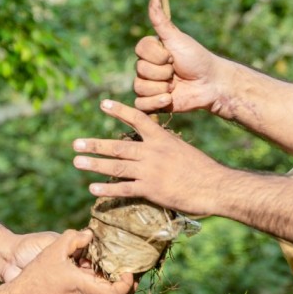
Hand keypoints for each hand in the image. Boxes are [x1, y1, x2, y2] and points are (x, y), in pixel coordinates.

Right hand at [11, 229, 135, 293]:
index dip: (128, 283)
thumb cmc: (35, 277)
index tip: (127, 271)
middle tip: (124, 269)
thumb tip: (89, 234)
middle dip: (121, 283)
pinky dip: (87, 289)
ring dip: (100, 284)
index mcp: (86, 290)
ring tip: (94, 267)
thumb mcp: (53, 250)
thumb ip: (73, 238)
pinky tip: (76, 275)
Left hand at [72, 99, 227, 217]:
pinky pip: (124, 189)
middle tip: (76, 144)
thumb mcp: (183, 150)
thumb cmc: (203, 169)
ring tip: (77, 162)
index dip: (120, 110)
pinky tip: (93, 188)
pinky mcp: (151, 190)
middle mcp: (153, 152)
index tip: (104, 104)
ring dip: (95, 164)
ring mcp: (150, 171)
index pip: (138, 119)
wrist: (216, 186)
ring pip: (116, 166)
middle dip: (95, 144)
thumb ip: (165, 147)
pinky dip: (107, 189)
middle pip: (118, 146)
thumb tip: (153, 146)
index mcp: (162, 139)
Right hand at [134, 0, 228, 115]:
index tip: (172, 56)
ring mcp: (150, 86)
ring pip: (139, 87)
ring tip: (175, 86)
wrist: (211, 83)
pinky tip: (170, 98)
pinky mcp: (153, 103)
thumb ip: (161, 21)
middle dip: (163, 73)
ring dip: (161, 87)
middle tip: (177, 72)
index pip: (140, 50)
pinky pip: (140, 104)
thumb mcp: (177, 38)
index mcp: (152, 51)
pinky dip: (155, 102)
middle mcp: (148, 68)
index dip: (157, 55)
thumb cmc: (197, 59)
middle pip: (140, 70)